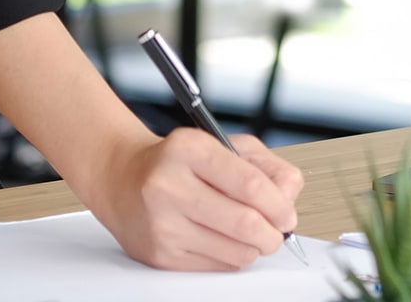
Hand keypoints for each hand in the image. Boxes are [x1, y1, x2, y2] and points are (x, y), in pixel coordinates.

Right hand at [85, 129, 304, 271]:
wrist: (121, 179)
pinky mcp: (159, 254)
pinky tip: (226, 241)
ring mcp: (162, 223)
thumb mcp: (223, 144)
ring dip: (255, 247)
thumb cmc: (178, 162)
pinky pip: (216, 266)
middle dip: (273, 233)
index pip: (249, 184)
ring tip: (253, 235)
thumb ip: (264, 165)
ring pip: (234, 251)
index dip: (279, 204)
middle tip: (277, 232)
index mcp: (189, 149)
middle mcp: (170, 186)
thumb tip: (289, 195)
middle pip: (244, 223)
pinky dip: (233, 257)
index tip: (288, 214)